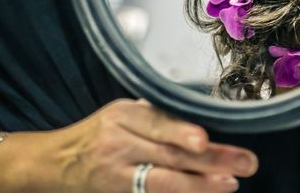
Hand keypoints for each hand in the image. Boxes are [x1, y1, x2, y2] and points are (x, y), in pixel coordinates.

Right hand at [0, 99, 257, 192]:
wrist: (55, 164)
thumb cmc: (94, 134)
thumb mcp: (117, 113)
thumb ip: (152, 115)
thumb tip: (196, 118)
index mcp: (121, 115)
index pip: (156, 123)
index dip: (179, 132)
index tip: (203, 139)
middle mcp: (117, 143)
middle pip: (167, 154)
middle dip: (209, 160)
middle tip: (245, 162)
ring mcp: (116, 174)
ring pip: (162, 183)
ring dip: (200, 185)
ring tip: (229, 183)